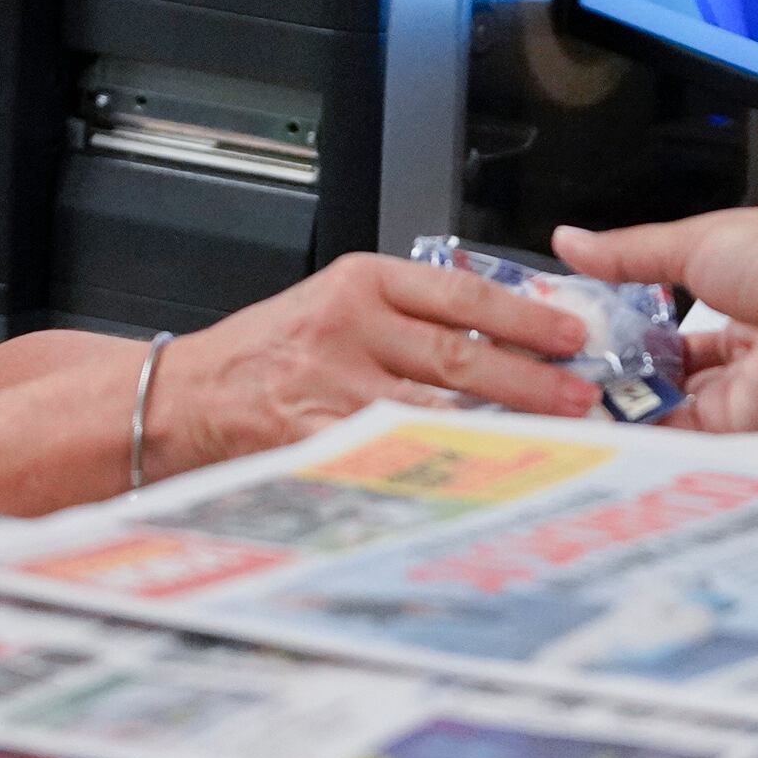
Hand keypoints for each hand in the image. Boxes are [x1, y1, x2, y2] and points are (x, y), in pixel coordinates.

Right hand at [149, 252, 597, 473]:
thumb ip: (405, 314)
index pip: (459, 292)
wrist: (179, 398)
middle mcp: (347, 329)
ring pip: (434, 407)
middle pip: (458, 352)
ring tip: (550, 437)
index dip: (523, 315)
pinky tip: (478, 475)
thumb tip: (502, 333)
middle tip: (579, 395)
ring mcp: (330, 387)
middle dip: (529, 377)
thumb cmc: (260, 355)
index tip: (570, 333)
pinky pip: (391, 455)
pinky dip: (437, 465)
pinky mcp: (313, 440)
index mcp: (358, 283)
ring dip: (498, 424)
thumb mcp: (332, 305)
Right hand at [555, 212, 757, 430]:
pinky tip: (588, 420)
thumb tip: (571, 242)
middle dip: (611, 379)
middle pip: (661, 382)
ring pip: (663, 413)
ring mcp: (736, 400)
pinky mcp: (735, 431)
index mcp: (733, 311)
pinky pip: (675, 438)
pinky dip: (633, 432)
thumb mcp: (689, 244)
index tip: (574, 337)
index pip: (665, 337)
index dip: (621, 339)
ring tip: (555, 397)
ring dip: (615, 408)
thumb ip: (626, 256)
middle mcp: (737, 362)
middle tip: (555, 373)